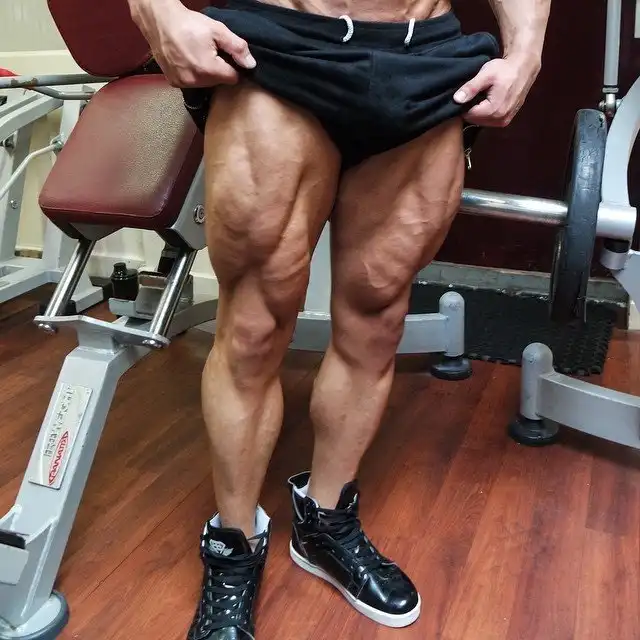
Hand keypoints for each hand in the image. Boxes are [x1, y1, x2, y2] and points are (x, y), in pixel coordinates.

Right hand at [131, 2, 255, 86]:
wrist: (159, 20)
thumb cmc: (189, 23)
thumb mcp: (218, 30)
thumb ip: (237, 48)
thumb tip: (251, 64)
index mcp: (209, 70)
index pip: (233, 78)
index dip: (233, 66)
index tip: (226, 55)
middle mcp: (195, 81)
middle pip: (218, 82)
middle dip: (218, 69)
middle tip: (210, 51)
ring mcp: (183, 83)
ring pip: (205, 84)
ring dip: (205, 73)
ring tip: (198, 54)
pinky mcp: (173, 82)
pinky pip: (191, 82)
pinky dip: (192, 74)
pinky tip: (188, 60)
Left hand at [453, 55, 540, 126]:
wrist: (523, 68)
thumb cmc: (504, 69)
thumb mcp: (485, 75)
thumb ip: (471, 88)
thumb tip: (456, 99)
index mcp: (494, 110)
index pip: (469, 115)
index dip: (464, 105)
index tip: (465, 95)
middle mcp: (500, 119)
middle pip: (475, 120)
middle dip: (471, 109)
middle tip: (473, 94)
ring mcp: (504, 121)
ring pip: (481, 122)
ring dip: (478, 112)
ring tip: (481, 97)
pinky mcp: (506, 121)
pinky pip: (489, 121)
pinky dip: (485, 114)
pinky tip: (487, 102)